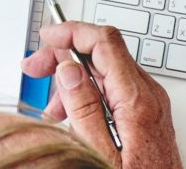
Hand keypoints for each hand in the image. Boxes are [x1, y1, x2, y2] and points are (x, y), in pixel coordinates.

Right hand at [28, 22, 184, 168]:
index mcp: (137, 100)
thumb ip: (84, 110)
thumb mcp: (98, 153)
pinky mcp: (146, 113)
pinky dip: (89, 93)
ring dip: (74, 79)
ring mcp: (150, 103)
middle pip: (104, 52)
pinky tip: (71, 114)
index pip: (105, 42)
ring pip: (107, 71)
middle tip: (35, 67)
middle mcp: (148, 95)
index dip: (73, 32)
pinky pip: (114, 89)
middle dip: (66, 54)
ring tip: (50, 107)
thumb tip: (69, 71)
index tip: (47, 36)